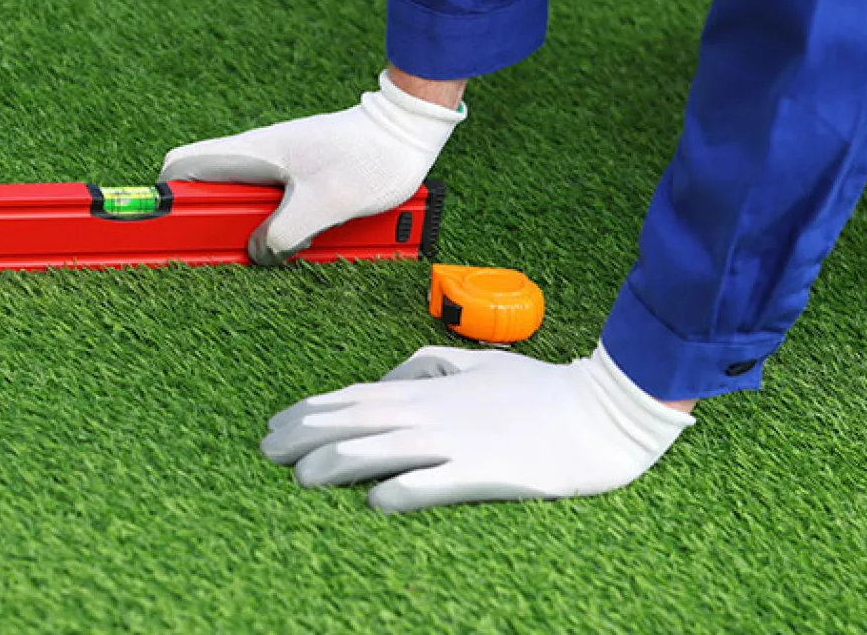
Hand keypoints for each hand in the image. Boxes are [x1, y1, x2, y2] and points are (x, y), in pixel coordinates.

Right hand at [159, 69, 465, 265]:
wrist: (408, 136)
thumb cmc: (369, 157)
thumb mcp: (323, 205)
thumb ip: (282, 234)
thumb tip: (258, 254)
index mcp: (252, 152)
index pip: (183, 165)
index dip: (166, 197)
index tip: (167, 230)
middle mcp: (258, 158)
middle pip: (213, 195)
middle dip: (216, 229)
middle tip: (229, 253)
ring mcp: (279, 169)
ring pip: (246, 208)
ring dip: (255, 232)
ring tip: (277, 248)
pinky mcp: (300, 181)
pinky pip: (277, 210)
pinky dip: (283, 229)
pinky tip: (303, 240)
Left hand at [260, 344, 695, 512]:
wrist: (601, 411)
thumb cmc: (541, 389)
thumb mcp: (478, 361)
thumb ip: (428, 365)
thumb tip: (388, 377)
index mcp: (430, 387)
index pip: (353, 396)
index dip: (308, 411)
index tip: (275, 424)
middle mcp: (432, 411)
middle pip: (350, 421)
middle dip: (301, 435)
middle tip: (266, 451)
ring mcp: (455, 442)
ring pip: (375, 450)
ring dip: (331, 463)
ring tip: (299, 477)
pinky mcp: (482, 472)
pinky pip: (428, 485)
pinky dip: (396, 493)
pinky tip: (373, 504)